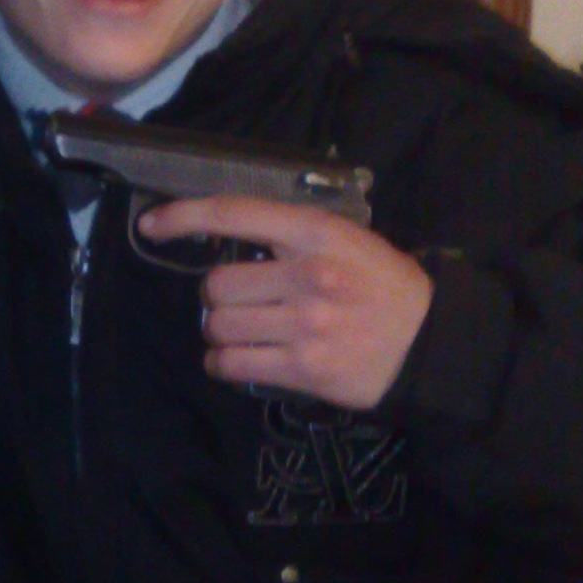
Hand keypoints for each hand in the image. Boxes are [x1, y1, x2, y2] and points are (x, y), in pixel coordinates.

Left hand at [139, 195, 432, 407]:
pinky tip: (239, 360)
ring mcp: (304, 325)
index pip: (234, 214)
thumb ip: (292, 236)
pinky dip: (224, 363)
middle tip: (244, 303)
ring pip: (219, 327)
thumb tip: (228, 239)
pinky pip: (231, 365)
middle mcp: (307, 275)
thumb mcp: (348, 240)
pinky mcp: (303, 368)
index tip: (152, 225)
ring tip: (245, 333)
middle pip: (216, 285)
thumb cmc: (384, 286)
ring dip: (221, 332)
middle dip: (220, 297)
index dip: (184, 217)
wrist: (430, 342)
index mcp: (316, 233)